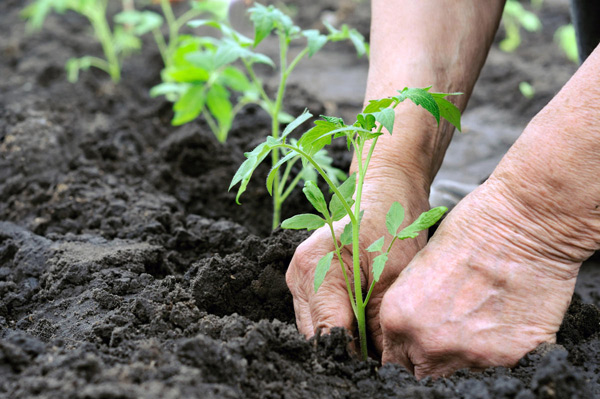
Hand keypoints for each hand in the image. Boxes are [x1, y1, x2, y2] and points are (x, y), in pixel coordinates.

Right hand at [286, 169, 430, 352]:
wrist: (386, 190)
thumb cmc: (392, 224)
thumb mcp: (393, 277)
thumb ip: (380, 324)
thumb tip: (380, 364)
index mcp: (315, 268)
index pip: (328, 333)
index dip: (353, 357)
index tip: (379, 368)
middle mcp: (298, 275)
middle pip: (316, 335)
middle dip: (348, 350)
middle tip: (381, 356)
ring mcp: (299, 278)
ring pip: (317, 328)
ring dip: (345, 338)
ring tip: (376, 340)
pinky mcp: (307, 280)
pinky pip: (320, 315)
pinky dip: (342, 324)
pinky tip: (365, 323)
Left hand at [379, 177, 580, 377]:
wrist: (521, 224)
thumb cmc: (469, 231)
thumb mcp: (419, 268)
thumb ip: (410, 309)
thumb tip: (413, 333)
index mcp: (398, 318)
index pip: (394, 360)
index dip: (409, 351)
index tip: (420, 344)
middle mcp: (428, 343)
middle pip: (425, 372)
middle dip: (433, 357)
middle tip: (451, 332)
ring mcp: (469, 354)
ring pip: (461, 372)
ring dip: (467, 353)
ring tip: (481, 318)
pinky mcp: (509, 357)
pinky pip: (500, 366)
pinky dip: (503, 350)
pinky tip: (506, 318)